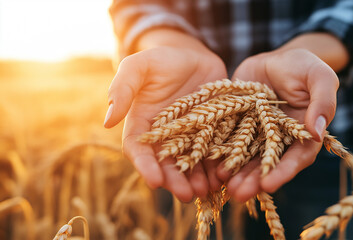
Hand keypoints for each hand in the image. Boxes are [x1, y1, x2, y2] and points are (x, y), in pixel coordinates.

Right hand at [104, 40, 227, 201]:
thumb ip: (123, 88)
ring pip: (191, 164)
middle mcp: (164, 136)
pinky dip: (217, 167)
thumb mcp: (139, 66)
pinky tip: (223, 176)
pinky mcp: (211, 133)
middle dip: (176, 180)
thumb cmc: (162, 59)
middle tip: (186, 194)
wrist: (193, 56)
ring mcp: (189, 136)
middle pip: (166, 164)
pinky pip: (213, 153)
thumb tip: (107, 121)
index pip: (139, 150)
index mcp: (142, 124)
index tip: (155, 181)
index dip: (145, 166)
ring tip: (206, 190)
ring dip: (197, 179)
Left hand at [218, 48, 338, 201]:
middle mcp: (279, 140)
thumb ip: (323, 101)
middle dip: (254, 180)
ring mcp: (257, 135)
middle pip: (268, 164)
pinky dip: (220, 154)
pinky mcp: (238, 127)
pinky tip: (209, 166)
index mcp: (303, 134)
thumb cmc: (302, 66)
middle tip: (239, 194)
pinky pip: (227, 142)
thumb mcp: (318, 76)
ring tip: (223, 186)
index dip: (283, 172)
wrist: (274, 59)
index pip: (297, 157)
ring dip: (235, 174)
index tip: (269, 185)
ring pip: (246, 158)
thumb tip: (319, 132)